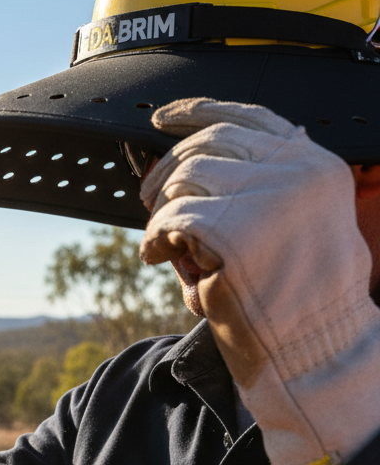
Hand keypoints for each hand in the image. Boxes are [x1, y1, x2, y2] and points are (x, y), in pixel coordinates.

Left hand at [140, 98, 379, 464]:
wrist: (315, 353)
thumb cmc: (298, 298)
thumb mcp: (294, 224)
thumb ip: (259, 185)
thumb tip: (187, 160)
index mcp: (315, 164)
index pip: (247, 116)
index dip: (197, 111)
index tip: (163, 118)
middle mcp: (297, 170)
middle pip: (205, 144)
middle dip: (166, 171)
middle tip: (148, 200)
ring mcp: (267, 195)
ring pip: (182, 179)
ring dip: (163, 211)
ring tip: (169, 243)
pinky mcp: (232, 228)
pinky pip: (169, 217)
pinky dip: (155, 238)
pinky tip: (161, 257)